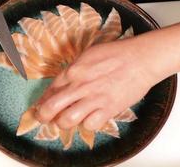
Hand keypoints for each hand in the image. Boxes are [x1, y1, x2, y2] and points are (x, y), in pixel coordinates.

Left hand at [35, 37, 161, 130]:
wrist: (140, 58)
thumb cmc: (115, 54)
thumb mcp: (87, 56)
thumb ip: (73, 70)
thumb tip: (61, 84)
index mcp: (72, 71)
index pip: (49, 90)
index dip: (41, 102)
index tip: (39, 107)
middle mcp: (79, 85)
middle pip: (51, 107)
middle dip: (43, 116)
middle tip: (44, 119)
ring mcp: (93, 98)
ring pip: (67, 120)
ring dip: (64, 123)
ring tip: (66, 121)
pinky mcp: (108, 108)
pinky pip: (90, 125)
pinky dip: (87, 125)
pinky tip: (89, 119)